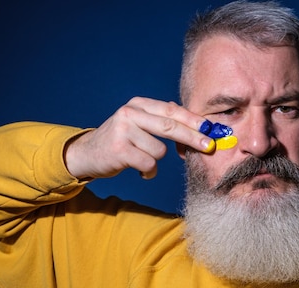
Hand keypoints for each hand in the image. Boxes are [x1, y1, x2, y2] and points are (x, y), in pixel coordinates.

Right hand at [64, 96, 213, 179]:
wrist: (87, 154)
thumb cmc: (122, 141)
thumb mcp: (139, 124)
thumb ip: (163, 121)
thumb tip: (198, 125)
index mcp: (139, 104)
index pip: (172, 111)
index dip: (193, 121)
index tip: (211, 129)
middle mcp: (130, 113)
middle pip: (170, 127)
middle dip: (193, 138)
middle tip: (209, 147)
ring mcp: (123, 130)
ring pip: (160, 151)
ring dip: (156, 161)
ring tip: (142, 159)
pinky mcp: (119, 149)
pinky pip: (149, 164)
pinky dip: (148, 171)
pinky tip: (138, 169)